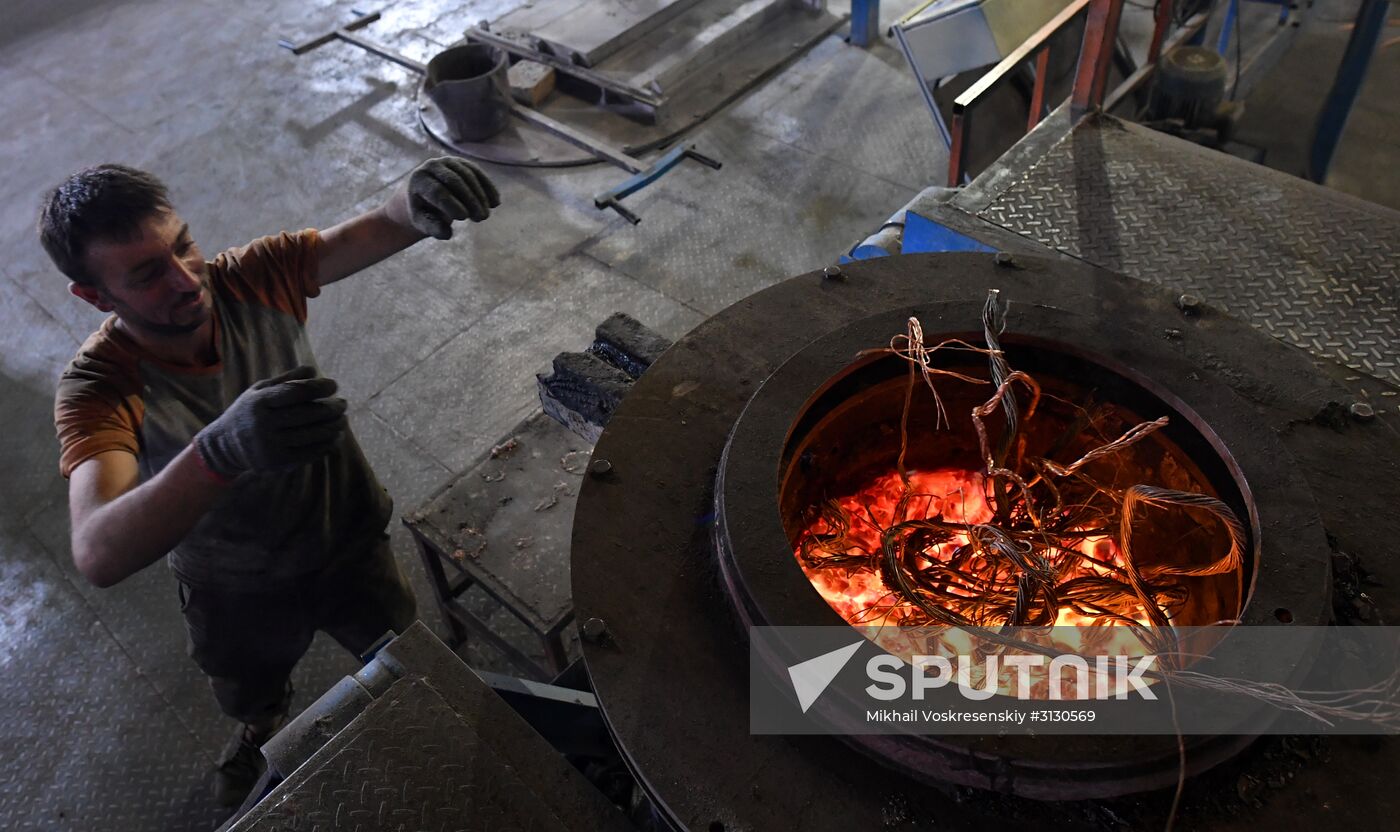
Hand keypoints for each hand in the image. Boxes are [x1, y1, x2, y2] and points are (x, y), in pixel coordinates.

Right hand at [192, 366, 347, 478]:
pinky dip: (328, 444)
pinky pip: (311, 453)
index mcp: (259, 402)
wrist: (225, 446)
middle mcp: (263, 424)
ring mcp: (270, 445)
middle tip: (343, 404)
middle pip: (308, 414)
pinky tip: (336, 436)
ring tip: (343, 419)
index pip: (296, 392)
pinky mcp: (277, 462)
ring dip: (334, 426)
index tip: (334, 386)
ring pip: (313, 435)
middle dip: (332, 408)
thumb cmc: (249, 412)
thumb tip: (313, 369)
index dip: (319, 387)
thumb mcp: (259, 391)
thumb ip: (285, 380)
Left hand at [402, 157, 500, 239]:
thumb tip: (447, 234)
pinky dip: (488, 187)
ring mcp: (448, 161)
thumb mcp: (424, 223)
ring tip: (485, 215)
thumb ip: (433, 228)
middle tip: (481, 218)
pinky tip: (495, 203)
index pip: (437, 191)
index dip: (451, 204)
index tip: (464, 218)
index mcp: (419, 179)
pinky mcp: (461, 163)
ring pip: (468, 175)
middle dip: (470, 199)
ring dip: (480, 196)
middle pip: (454, 181)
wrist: (425, 195)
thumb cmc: (424, 212)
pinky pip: (477, 172)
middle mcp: (432, 165)